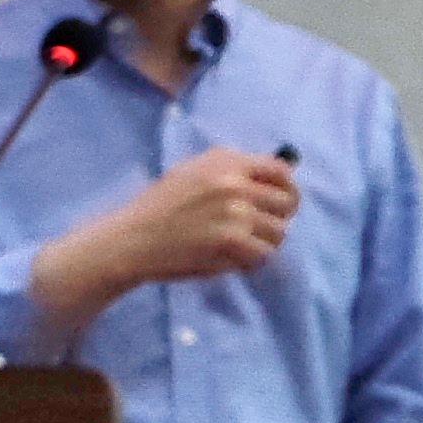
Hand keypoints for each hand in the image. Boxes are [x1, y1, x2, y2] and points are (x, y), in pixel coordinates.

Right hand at [90, 150, 300, 289]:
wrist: (134, 238)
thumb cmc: (160, 205)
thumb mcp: (194, 171)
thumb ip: (232, 170)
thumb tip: (274, 177)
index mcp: (228, 162)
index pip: (280, 171)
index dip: (288, 189)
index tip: (283, 202)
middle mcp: (236, 183)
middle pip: (285, 203)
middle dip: (278, 218)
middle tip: (262, 229)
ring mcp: (236, 213)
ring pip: (279, 231)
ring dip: (266, 242)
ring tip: (247, 246)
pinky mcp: (231, 241)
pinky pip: (264, 254)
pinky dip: (254, 260)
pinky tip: (237, 259)